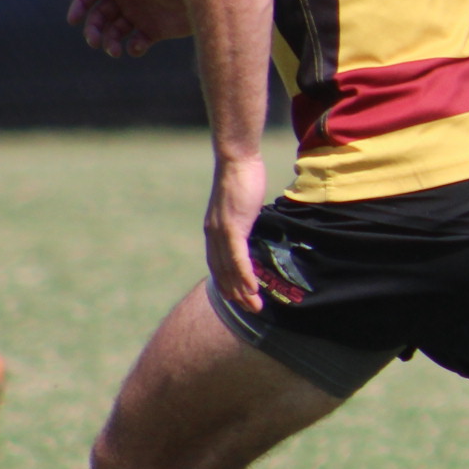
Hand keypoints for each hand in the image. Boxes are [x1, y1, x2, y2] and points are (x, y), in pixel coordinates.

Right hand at [67, 0, 190, 55]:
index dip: (80, 5)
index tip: (73, 20)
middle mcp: (126, 0)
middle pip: (99, 17)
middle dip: (94, 30)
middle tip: (94, 42)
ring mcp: (139, 16)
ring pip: (114, 33)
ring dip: (110, 43)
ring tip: (116, 51)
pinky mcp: (152, 32)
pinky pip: (135, 43)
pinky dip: (133, 47)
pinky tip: (138, 47)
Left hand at [204, 153, 270, 312]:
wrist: (236, 159)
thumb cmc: (242, 176)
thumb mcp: (242, 204)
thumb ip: (244, 218)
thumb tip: (255, 226)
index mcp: (214, 230)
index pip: (218, 264)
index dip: (227, 283)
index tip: (238, 298)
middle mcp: (213, 234)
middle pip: (222, 272)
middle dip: (235, 294)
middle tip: (250, 309)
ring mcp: (221, 232)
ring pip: (230, 269)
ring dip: (242, 290)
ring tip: (255, 306)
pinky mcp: (232, 227)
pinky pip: (238, 257)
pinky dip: (244, 275)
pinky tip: (252, 287)